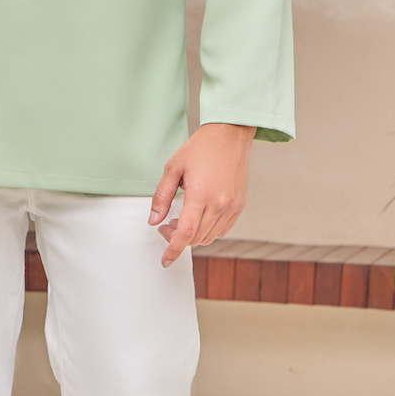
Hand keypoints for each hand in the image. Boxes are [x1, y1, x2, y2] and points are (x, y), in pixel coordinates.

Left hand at [149, 122, 255, 268]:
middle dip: (178, 238)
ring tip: (183, 218)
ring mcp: (232, 206)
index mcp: (201, 195)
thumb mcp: (173, 168)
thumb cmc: (200, 148)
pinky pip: (223, 229)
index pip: (185, 233)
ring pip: (210, 236)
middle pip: (196, 237)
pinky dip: (208, 231)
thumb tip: (154, 220)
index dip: (173, 250)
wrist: (230, 134)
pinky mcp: (240, 205)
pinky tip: (199, 217)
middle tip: (167, 223)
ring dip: (193, 235)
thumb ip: (162, 197)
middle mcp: (220, 204)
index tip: (165, 261)